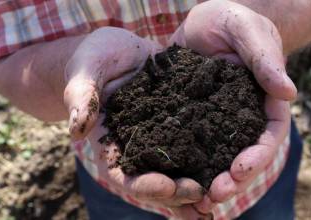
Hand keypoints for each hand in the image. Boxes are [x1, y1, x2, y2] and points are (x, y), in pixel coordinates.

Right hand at [64, 27, 209, 218]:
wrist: (123, 50)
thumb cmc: (97, 57)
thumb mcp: (87, 69)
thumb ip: (82, 95)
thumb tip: (77, 129)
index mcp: (113, 144)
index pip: (125, 175)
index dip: (144, 185)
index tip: (167, 187)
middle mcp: (140, 148)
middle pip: (157, 181)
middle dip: (179, 193)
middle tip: (203, 199)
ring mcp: (164, 137)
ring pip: (181, 170)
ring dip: (200, 188)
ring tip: (221, 197)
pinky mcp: (184, 123)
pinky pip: (199, 143)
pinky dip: (213, 159)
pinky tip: (233, 165)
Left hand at [170, 0, 292, 212]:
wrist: (202, 22)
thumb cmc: (231, 19)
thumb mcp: (246, 30)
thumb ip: (265, 57)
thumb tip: (289, 93)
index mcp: (263, 99)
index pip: (269, 133)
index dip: (258, 155)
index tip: (239, 170)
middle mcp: (242, 115)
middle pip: (244, 153)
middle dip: (232, 179)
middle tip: (213, 196)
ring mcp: (216, 119)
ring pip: (217, 155)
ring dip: (209, 179)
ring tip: (195, 199)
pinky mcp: (192, 118)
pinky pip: (190, 143)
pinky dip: (185, 163)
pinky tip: (172, 178)